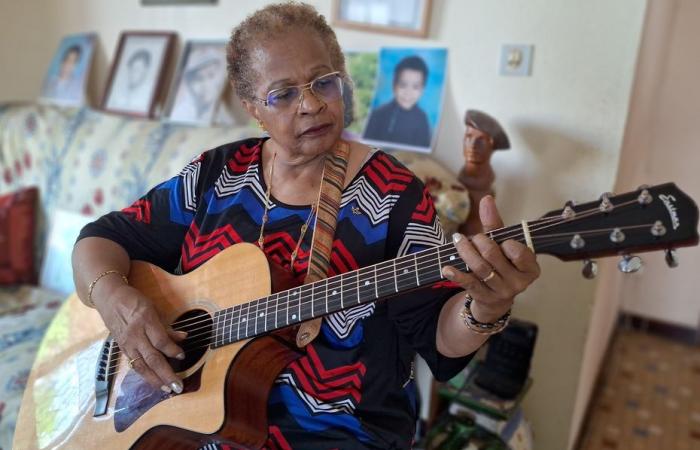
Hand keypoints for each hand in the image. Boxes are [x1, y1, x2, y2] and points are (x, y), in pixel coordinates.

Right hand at [96, 284, 186, 392]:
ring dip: (155, 379)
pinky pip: (134, 364)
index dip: (172, 350)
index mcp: (145, 321)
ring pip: (141, 366)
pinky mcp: (121, 349)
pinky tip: (153, 381)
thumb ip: (167, 327)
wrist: (109, 298)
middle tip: (177, 386)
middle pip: (152, 358)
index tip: (182, 356)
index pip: (160, 341)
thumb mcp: (153, 309)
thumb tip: (184, 337)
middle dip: (166, 374)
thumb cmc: (135, 301)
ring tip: (166, 389)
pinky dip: (144, 374)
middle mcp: (135, 335)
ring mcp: (127, 344)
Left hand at [442, 195, 539, 321]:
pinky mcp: (484, 297)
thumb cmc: (502, 263)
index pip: (519, 252)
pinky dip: (456, 275)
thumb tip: (487, 199)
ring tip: (457, 240)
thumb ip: (495, 223)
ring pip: (480, 268)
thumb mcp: (503, 244)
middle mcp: (519, 282)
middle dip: (480, 242)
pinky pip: (469, 284)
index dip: (505, 243)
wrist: (496, 298)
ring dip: (466, 252)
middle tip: (472, 237)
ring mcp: (501, 292)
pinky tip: (446, 268)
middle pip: (493, 256)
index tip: (498, 238)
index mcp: (530, 268)